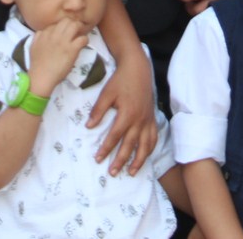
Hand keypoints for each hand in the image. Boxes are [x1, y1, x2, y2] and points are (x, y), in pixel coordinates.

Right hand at [26, 17, 89, 96]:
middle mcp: (55, 35)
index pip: (56, 23)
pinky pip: (82, 39)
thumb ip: (38, 37)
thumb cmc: (37, 64)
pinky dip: (85, 40)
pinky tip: (83, 44)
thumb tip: (43, 32)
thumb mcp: (33, 46)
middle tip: (75, 30)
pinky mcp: (72, 49)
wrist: (41, 76)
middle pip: (66, 20)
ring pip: (75, 25)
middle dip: (72, 23)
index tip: (65, 31)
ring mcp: (64, 41)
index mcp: (45, 33)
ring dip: (80, 28)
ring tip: (80, 34)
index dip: (62, 26)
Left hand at [87, 43, 157, 175]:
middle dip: (121, 160)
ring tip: (131, 172)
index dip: (106, 149)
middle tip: (112, 173)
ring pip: (145, 145)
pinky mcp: (152, 118)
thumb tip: (88, 126)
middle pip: (130, 145)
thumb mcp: (106, 93)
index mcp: (127, 114)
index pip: (115, 136)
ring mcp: (148, 120)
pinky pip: (153, 137)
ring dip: (138, 160)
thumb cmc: (120, 80)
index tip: (98, 159)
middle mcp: (139, 120)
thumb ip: (98, 111)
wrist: (138, 69)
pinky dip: (150, 149)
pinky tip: (145, 156)